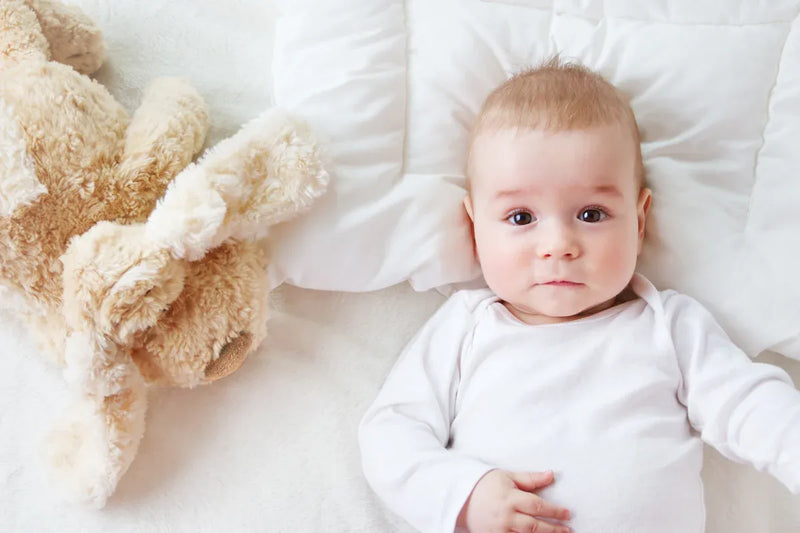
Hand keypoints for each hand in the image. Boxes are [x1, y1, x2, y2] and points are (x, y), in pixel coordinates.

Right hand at [456, 469, 570, 532]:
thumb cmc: (485, 485)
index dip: (554, 510)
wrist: (460, 497)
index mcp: (509, 498)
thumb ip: (530, 479)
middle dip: (554, 529)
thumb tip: (551, 475)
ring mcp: (499, 529)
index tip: (567, 513)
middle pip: (534, 526)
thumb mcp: (507, 477)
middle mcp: (505, 516)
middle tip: (568, 530)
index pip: (537, 506)